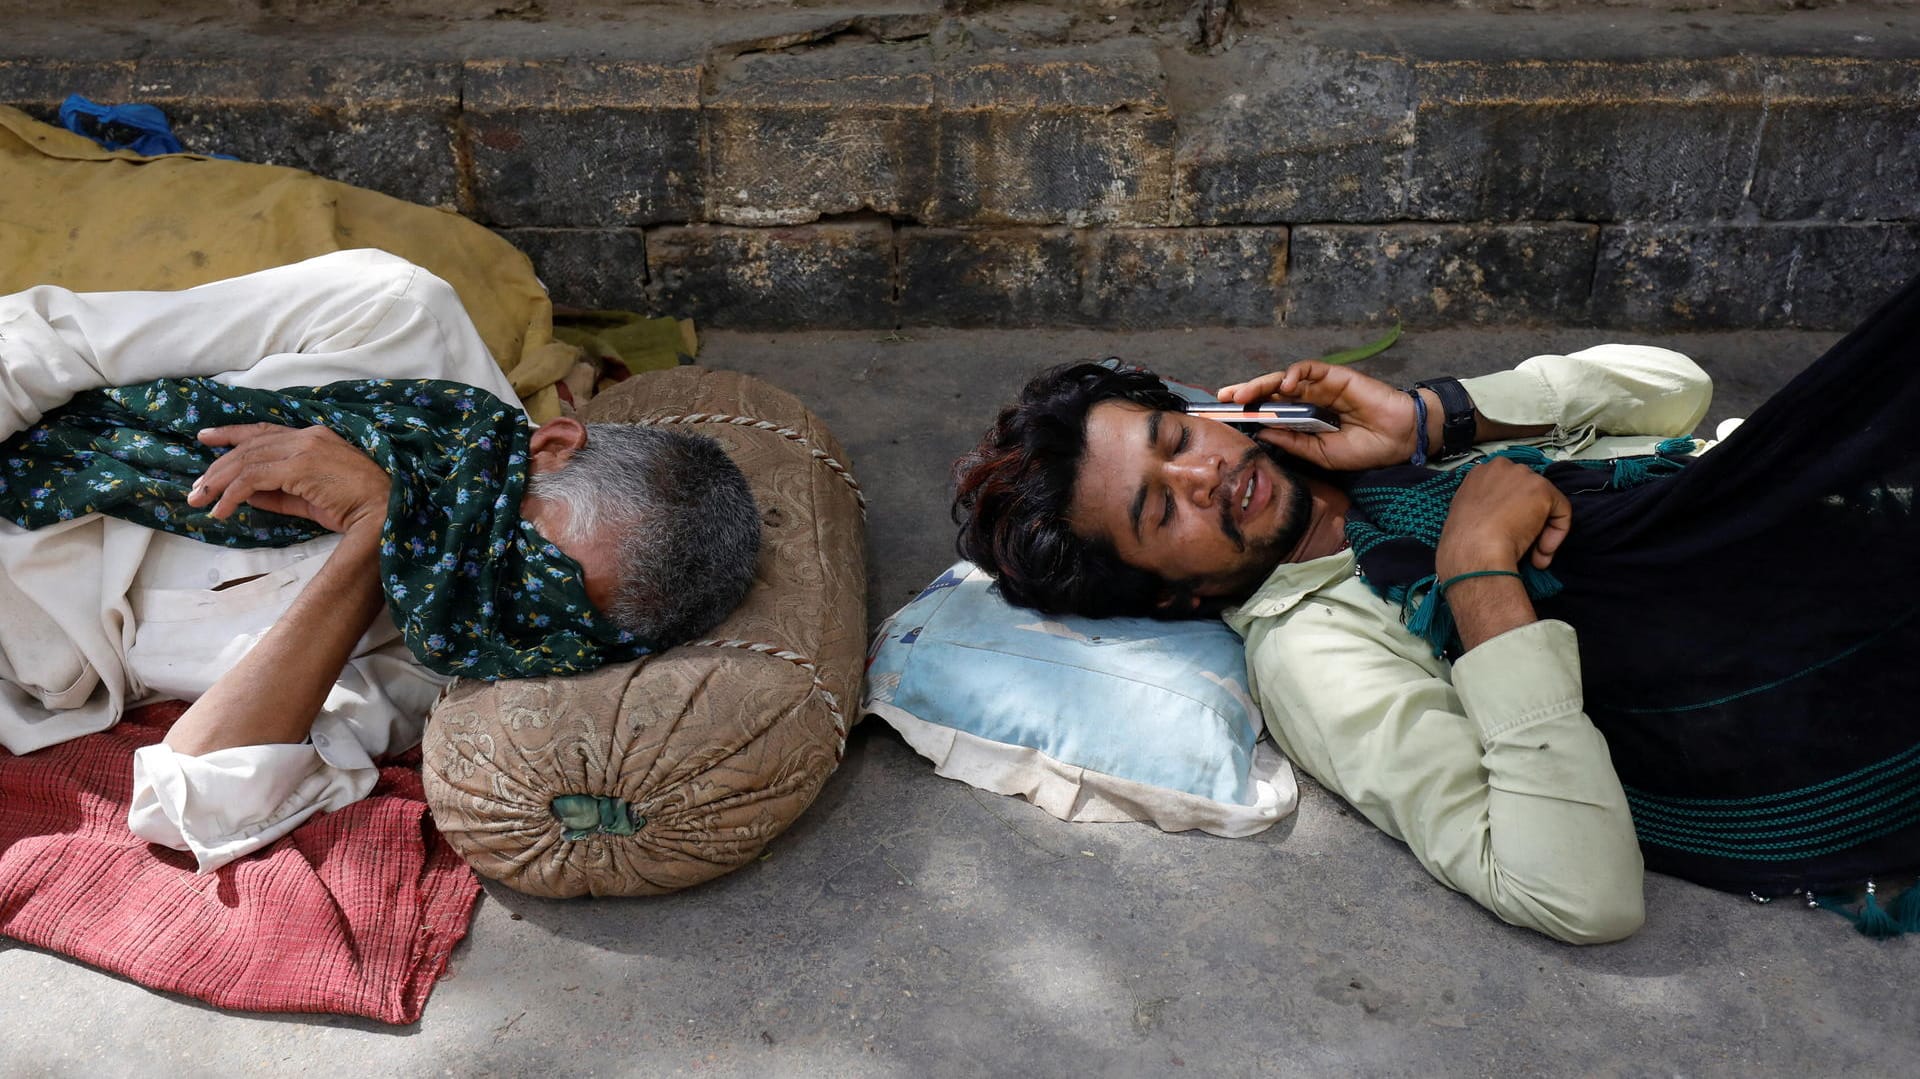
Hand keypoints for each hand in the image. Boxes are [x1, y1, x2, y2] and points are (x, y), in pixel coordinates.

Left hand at [187, 424, 390, 535]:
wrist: (384, 511)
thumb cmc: (356, 507)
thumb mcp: (310, 500)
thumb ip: (278, 494)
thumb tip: (245, 495)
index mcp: (314, 437)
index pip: (264, 431)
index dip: (232, 433)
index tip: (206, 437)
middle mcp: (307, 436)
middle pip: (249, 446)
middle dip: (217, 467)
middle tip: (196, 488)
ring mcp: (304, 449)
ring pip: (246, 460)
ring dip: (218, 482)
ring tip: (200, 500)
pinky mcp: (300, 466)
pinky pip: (253, 478)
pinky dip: (232, 494)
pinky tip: (222, 509)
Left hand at [1215, 360, 1423, 470]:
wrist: (1397, 439)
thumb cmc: (1362, 449)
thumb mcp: (1319, 454)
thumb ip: (1292, 442)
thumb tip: (1260, 433)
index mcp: (1301, 420)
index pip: (1268, 412)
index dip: (1247, 411)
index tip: (1222, 416)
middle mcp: (1306, 400)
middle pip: (1269, 392)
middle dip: (1245, 393)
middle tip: (1222, 398)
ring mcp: (1319, 387)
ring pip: (1283, 379)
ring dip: (1261, 384)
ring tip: (1243, 395)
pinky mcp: (1334, 375)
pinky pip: (1309, 370)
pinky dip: (1293, 374)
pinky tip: (1284, 386)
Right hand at [1434, 457, 1571, 577]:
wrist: (1474, 549)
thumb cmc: (1464, 541)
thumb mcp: (1466, 515)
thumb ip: (1483, 508)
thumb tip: (1498, 519)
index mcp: (1479, 473)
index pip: (1506, 486)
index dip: (1511, 511)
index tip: (1509, 532)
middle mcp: (1502, 467)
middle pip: (1527, 492)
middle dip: (1528, 518)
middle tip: (1523, 543)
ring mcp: (1524, 476)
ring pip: (1546, 502)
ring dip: (1542, 529)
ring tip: (1533, 553)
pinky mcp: (1543, 490)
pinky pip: (1562, 512)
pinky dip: (1557, 533)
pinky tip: (1542, 551)